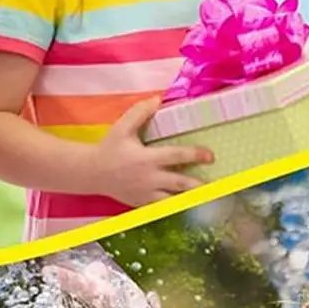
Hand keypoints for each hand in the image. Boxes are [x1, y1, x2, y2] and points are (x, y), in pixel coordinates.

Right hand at [92, 97, 214, 206]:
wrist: (92, 173)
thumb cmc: (110, 148)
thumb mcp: (122, 128)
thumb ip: (140, 113)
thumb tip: (158, 99)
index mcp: (146, 158)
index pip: (176, 156)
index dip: (195, 155)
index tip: (210, 156)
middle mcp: (149, 178)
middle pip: (179, 184)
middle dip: (198, 184)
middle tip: (216, 184)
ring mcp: (146, 194)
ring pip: (174, 200)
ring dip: (190, 199)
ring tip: (209, 198)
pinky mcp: (143, 204)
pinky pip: (164, 207)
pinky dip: (177, 207)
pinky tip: (191, 206)